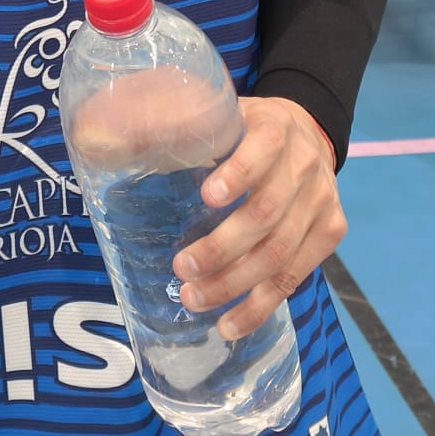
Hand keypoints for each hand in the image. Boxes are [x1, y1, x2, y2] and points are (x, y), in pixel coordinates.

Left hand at [172, 96, 344, 339]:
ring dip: (234, 284)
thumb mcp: (218, 112)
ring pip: (280, 253)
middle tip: (181, 268)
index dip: (238, 174)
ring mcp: (322, 202)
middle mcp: (305, 165)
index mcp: (275, 127)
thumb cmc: (245, 128)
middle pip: (267, 214)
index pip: (263, 149)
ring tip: (194, 300)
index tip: (206, 197)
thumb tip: (103, 141)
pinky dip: (260, 305)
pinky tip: (229, 323)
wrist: (308, 132)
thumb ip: (172, 124)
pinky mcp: (331, 232)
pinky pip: (295, 277)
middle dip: (222, 248)